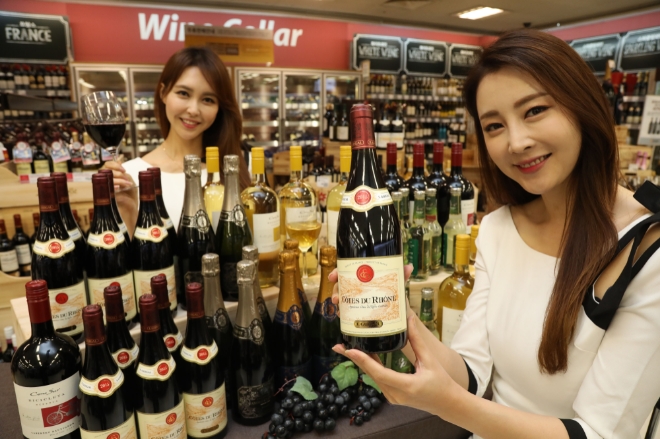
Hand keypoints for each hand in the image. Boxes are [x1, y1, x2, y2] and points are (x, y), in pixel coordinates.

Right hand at [101, 161, 136, 233]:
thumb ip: (124, 173)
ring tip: (125, 184)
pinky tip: (117, 188)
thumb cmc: (130, 196)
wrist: (131, 209)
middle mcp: (106, 180)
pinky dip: (112, 186)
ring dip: (116, 179)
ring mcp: (104, 187)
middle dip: (116, 172)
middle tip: (125, 178)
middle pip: (104, 170)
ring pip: (104, 177)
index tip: (124, 169)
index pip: (107, 165)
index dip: (114, 164)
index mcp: (112, 176)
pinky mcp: (104, 195)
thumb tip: (120, 160)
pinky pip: (104, 187)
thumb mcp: (129, 182)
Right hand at [329, 264, 414, 316]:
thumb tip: (409, 266)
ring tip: (339, 307)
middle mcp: (357, 287)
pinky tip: (341, 315)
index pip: (347, 271)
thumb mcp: (397, 284)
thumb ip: (402, 276)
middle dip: (335, 289)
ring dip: (337, 301)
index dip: (338, 272)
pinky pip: (346, 311)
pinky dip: (342, 313)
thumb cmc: (396, 294)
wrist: (399, 313)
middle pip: (341, 285)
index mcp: (364, 277)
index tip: (333, 276)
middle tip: (336, 297)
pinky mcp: (357, 312)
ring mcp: (356, 299)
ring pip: (341, 298)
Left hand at [332, 313, 461, 417]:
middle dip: (355, 359)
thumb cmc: (441, 382)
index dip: (364, 361)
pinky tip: (363, 356)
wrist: (447, 403)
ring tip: (347, 348)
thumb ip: (417, 341)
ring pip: (373, 378)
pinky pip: (378, 380)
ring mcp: (392, 398)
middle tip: (339, 346)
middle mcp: (395, 395)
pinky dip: (370, 367)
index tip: (350, 350)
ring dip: (361, 363)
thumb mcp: (429, 361)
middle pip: (371, 375)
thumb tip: (409, 319)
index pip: (379, 373)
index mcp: (406, 386)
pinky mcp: (392, 396)